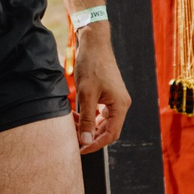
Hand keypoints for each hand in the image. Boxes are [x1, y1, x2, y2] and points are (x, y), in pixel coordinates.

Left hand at [70, 32, 128, 153]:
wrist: (94, 43)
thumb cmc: (91, 66)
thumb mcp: (86, 94)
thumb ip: (87, 119)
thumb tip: (85, 141)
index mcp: (120, 106)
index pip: (110, 134)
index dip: (95, 144)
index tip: (80, 149)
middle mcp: (121, 104)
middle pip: (108, 130)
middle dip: (90, 135)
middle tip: (73, 137)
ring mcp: (116, 99)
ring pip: (103, 122)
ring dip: (88, 125)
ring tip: (72, 124)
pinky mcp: (109, 95)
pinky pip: (100, 113)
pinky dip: (88, 116)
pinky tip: (76, 114)